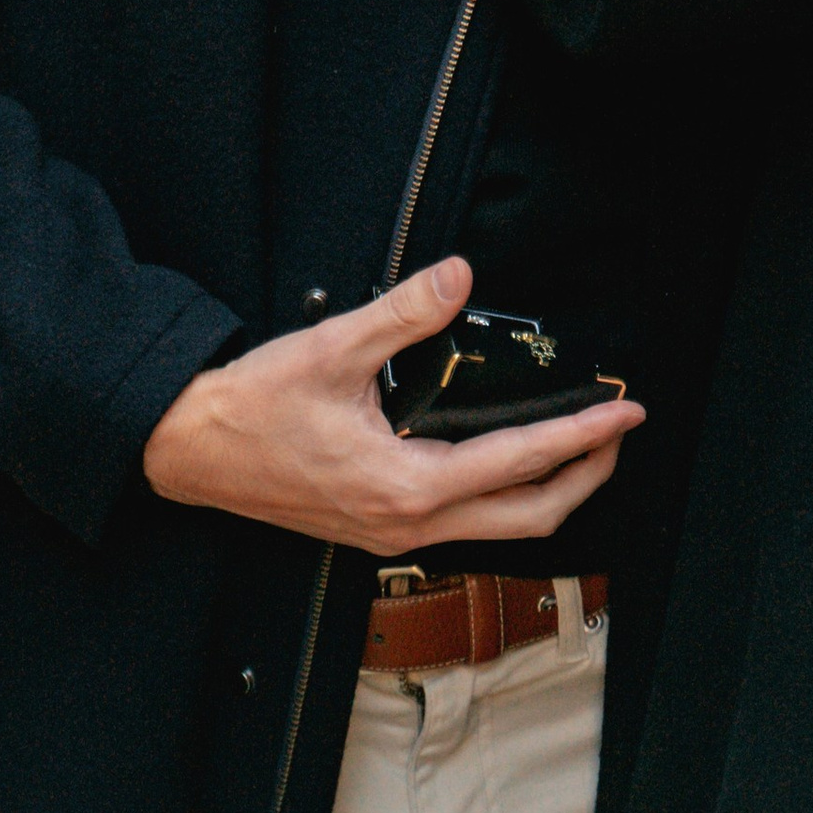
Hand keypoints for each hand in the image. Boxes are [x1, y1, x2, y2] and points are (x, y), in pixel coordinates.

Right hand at [142, 258, 644, 556]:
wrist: (190, 452)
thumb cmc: (251, 409)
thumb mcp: (331, 348)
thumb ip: (404, 312)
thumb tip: (458, 276)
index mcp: (405, 486)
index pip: (520, 464)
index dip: (581, 437)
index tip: (622, 414)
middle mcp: (409, 524)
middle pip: (529, 519)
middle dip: (585, 477)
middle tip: (619, 433)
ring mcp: (395, 536)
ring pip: (500, 528)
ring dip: (550, 491)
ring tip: (581, 446)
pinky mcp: (381, 529)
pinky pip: (466, 524)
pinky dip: (508, 497)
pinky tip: (510, 461)